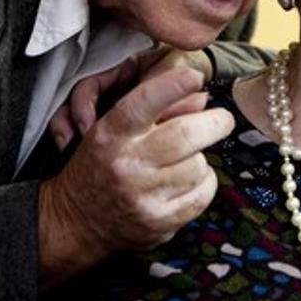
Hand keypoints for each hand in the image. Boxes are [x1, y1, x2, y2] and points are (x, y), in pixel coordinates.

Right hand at [36, 66, 231, 287]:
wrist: (77, 221)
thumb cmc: (102, 165)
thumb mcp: (112, 131)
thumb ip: (154, 111)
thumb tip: (201, 97)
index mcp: (111, 135)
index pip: (143, 103)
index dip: (173, 86)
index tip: (195, 77)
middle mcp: (126, 164)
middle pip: (187, 134)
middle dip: (217, 122)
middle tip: (223, 119)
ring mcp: (143, 196)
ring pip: (199, 165)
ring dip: (201, 158)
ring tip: (185, 159)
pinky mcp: (160, 222)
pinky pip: (204, 193)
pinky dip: (204, 184)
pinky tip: (187, 181)